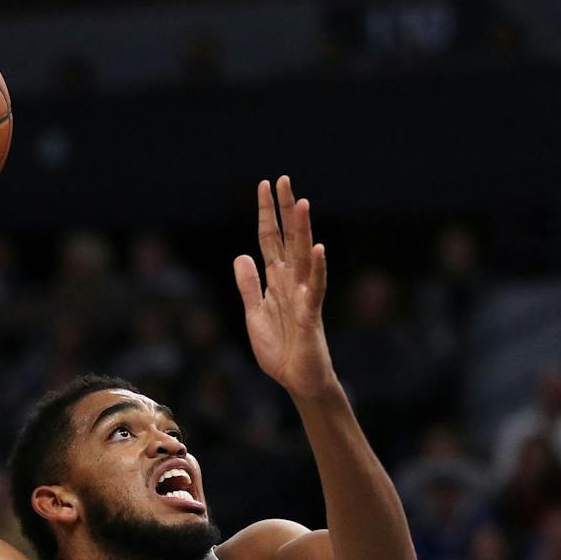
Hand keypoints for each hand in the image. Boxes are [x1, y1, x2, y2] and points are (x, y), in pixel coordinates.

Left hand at [234, 175, 336, 399]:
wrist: (297, 380)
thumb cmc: (281, 349)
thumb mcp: (254, 313)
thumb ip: (249, 285)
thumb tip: (241, 256)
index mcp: (277, 280)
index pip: (270, 239)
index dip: (266, 214)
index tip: (263, 185)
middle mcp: (292, 282)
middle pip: (288, 239)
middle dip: (284, 210)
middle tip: (282, 180)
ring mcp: (304, 296)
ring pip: (303, 256)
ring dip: (302, 230)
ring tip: (301, 202)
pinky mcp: (311, 315)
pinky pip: (316, 288)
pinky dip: (318, 269)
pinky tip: (319, 249)